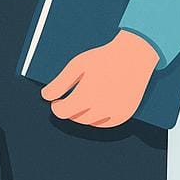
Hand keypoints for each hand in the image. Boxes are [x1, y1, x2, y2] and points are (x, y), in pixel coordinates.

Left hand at [41, 30, 159, 127]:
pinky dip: (97, 118)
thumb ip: (60, 84)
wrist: (133, 57)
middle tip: (68, 98)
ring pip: (90, 122)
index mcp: (87, 96)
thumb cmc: (102, 59)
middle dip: (69, 109)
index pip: (63, 112)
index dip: (56, 106)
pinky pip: (105, 123)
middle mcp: (102, 108)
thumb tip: (45, 96)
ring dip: (82, 114)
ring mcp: (115, 113)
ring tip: (82, 98)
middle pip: (76, 117)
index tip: (55, 100)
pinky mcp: (125, 115)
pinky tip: (94, 105)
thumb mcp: (76, 66)